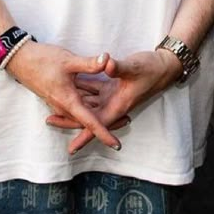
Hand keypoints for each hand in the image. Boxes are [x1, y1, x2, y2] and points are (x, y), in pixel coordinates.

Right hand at [5, 43, 121, 151]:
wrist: (20, 59)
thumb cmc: (42, 59)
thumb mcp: (68, 61)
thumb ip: (89, 63)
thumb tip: (107, 60)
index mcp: (68, 101)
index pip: (89, 122)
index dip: (104, 133)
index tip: (116, 145)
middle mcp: (64, 106)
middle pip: (88, 121)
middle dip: (106, 123)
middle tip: (126, 121)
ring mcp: (60, 102)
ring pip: (82, 114)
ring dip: (97, 115)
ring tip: (117, 112)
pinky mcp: (58, 97)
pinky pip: (76, 106)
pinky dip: (88, 106)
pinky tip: (97, 99)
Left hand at [46, 48, 182, 153]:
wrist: (164, 66)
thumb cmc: (151, 68)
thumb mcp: (134, 67)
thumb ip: (118, 67)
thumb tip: (105, 63)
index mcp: (118, 104)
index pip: (97, 124)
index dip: (84, 137)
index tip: (71, 149)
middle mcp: (114, 104)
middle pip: (88, 117)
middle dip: (70, 120)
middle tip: (49, 120)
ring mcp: (112, 96)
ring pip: (89, 104)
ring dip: (74, 105)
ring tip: (54, 103)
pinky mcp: (113, 87)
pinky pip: (94, 92)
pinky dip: (83, 91)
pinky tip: (71, 84)